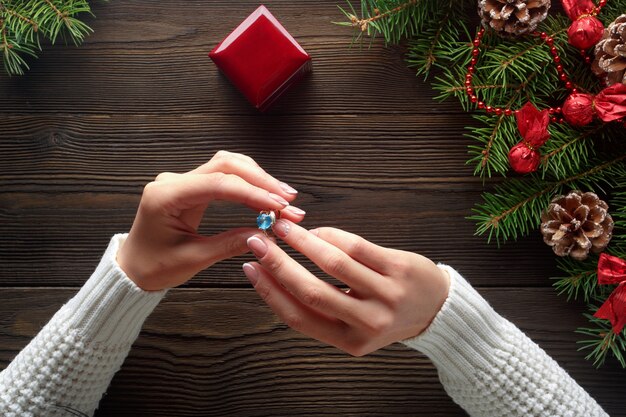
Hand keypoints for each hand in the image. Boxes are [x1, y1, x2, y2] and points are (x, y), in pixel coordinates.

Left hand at [117, 151, 305, 290]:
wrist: (132, 268)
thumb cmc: (154, 266)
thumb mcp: (193, 259)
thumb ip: (230, 244)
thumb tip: (265, 235)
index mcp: (166, 196)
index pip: (218, 184)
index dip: (253, 193)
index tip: (279, 206)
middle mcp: (173, 181)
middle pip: (225, 165)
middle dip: (261, 181)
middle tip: (288, 200)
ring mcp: (182, 180)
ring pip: (227, 165)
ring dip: (257, 178)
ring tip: (283, 197)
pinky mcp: (192, 186)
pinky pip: (223, 175)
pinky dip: (248, 182)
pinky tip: (265, 194)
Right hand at [242, 219, 449, 355]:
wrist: (436, 309)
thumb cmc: (386, 314)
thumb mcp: (353, 326)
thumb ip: (321, 309)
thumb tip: (274, 276)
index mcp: (350, 341)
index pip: (299, 317)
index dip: (269, 291)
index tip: (250, 268)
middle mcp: (368, 322)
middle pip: (312, 291)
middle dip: (279, 264)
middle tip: (258, 241)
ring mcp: (386, 294)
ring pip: (333, 263)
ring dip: (302, 242)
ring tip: (284, 229)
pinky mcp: (399, 268)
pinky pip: (357, 247)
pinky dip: (331, 235)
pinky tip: (316, 230)